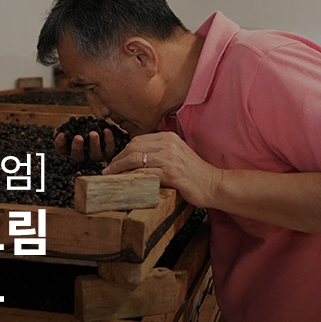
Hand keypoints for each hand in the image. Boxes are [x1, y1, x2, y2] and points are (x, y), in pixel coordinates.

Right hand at [54, 128, 115, 161]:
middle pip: (78, 156)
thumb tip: (58, 131)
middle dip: (77, 147)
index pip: (62, 149)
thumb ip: (69, 128)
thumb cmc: (89, 126)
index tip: (61, 134)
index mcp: (73, 149)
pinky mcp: (110, 153)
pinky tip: (106, 130)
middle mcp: (84, 155)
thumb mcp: (78, 126)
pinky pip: (110, 149)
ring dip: (93, 144)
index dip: (60, 143)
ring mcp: (97, 156)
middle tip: (78, 137)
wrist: (107, 128)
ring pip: (94, 154)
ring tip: (93, 133)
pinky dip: (108, 139)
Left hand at [102, 132, 222, 207]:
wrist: (213, 184)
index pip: (137, 140)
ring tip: (110, 178)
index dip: (122, 152)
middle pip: (133, 148)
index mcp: (168, 137)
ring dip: (119, 169)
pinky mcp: (171, 174)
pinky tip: (124, 184)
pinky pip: (144, 174)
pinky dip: (130, 178)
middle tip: (107, 171)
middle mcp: (168, 144)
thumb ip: (158, 152)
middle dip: (116, 160)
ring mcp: (170, 158)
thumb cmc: (193, 173)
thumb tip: (133, 158)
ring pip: (135, 160)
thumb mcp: (176, 154)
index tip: (113, 162)